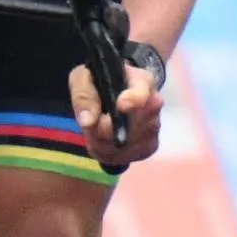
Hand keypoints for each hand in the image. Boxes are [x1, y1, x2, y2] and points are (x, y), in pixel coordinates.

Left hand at [69, 46, 163, 167]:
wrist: (109, 94)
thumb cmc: (98, 81)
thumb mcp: (83, 79)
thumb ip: (84, 95)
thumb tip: (88, 120)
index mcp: (142, 81)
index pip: (143, 92)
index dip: (134, 100)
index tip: (121, 105)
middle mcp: (154, 105)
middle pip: (131, 126)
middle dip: (103, 129)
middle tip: (89, 122)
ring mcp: (153, 128)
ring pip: (125, 145)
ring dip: (101, 142)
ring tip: (93, 130)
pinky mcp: (148, 147)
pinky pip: (125, 158)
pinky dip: (107, 154)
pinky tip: (101, 141)